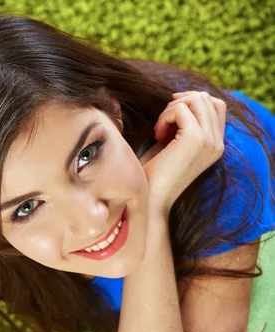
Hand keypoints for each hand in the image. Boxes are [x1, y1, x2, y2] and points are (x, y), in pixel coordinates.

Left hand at [139, 90, 226, 215]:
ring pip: (196, 99)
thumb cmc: (155, 174)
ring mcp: (209, 141)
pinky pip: (181, 109)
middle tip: (162, 124)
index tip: (170, 113)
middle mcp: (217, 143)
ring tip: (159, 131)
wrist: (150, 199)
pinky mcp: (195, 139)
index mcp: (216, 145)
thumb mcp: (174, 144)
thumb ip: (184, 123)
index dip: (192, 102)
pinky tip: (157, 135)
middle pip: (206, 98)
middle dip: (180, 103)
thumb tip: (182, 97)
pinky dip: (164, 116)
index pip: (216, 106)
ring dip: (172, 109)